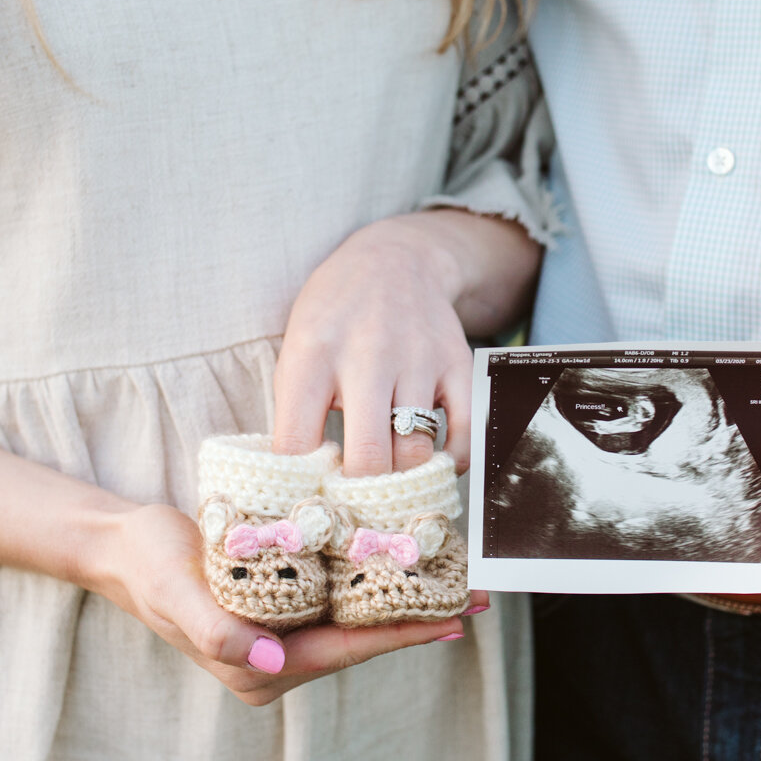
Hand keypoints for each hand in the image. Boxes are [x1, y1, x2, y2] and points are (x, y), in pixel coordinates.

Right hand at [85, 502, 487, 705]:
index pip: (344, 652)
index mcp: (255, 667)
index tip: (453, 620)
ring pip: (356, 620)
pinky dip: (375, 582)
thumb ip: (216, 629)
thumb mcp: (175, 593)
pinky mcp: (283, 607)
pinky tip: (409, 562)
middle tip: (477, 595)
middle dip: (418, 616)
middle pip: (361, 640)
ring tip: (457, 579)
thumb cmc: (148, 566)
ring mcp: (280, 635)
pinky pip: (340, 600)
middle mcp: (275, 660)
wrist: (124, 545)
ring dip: (403, 598)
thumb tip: (269, 659)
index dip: (401, 635)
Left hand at [274, 209, 533, 475]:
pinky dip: (451, 460)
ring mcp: (417, 359)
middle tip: (353, 502)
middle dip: (358, 494)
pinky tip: (432, 462)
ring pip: (415, 450)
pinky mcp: (457, 363)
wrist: (394, 259)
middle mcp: (366, 355)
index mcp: (312, 354)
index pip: (297, 443)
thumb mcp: (296, 349)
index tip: (306, 499)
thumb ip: (294, 410)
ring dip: (402, 478)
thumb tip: (297, 483)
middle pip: (367, 457)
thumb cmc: (333, 315)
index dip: (299, 484)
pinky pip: (465, 432)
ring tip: (389, 480)